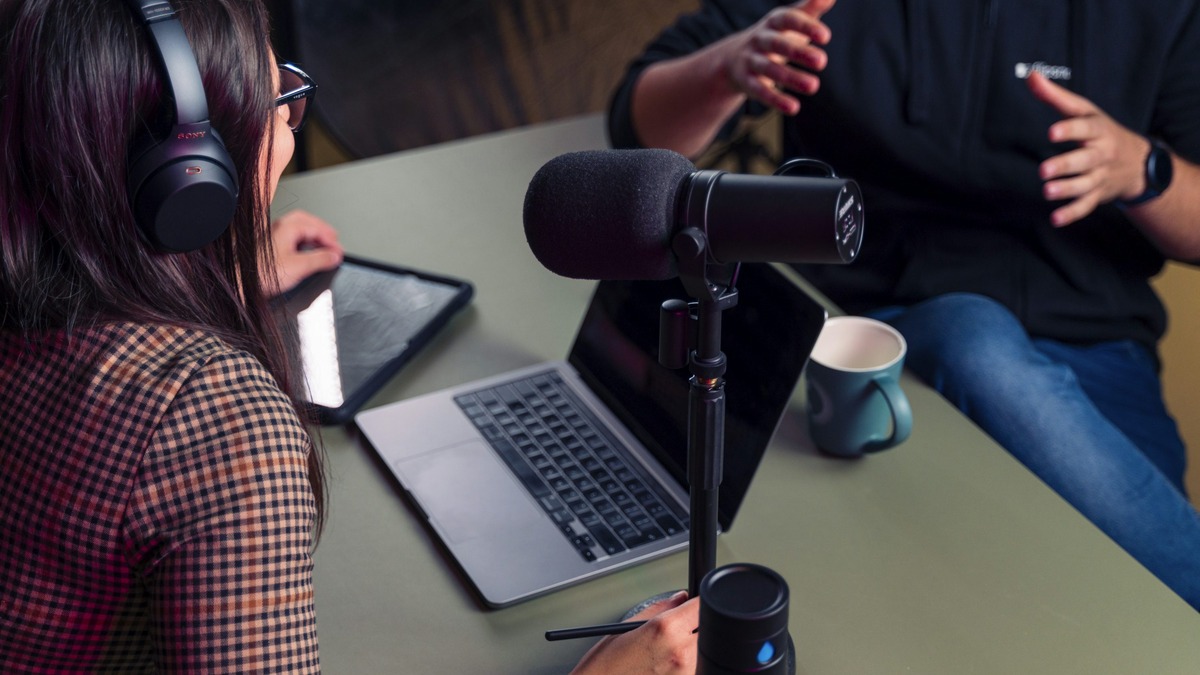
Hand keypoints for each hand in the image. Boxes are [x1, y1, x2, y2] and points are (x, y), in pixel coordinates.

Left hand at [267, 209, 344, 295]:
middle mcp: (280, 227)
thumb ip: (320, 260)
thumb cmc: (263, 273)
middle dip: (323, 231)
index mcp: (288, 227)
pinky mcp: (272, 246)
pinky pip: (292, 237)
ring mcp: (275, 235)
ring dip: (314, 234)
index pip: (317, 228)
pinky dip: (305, 241)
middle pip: (307, 221)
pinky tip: (308, 252)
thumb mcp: (300, 267)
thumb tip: (334, 256)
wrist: (245, 282)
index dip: (331, 240)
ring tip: (324, 245)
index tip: (339, 252)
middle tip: (334, 241)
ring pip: (299, 227)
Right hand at [569, 591, 698, 674]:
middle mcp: (681, 652)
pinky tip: (665, 667)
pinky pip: (696, 669)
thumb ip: (661, 608)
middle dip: (695, 626)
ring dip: (692, 648)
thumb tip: (681, 598)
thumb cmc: (606, 665)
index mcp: (666, 628)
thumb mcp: (628, 626)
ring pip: (703, 652)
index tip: (696, 604)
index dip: (698, 603)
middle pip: (706, 629)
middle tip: (677, 632)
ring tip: (666, 653)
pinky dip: (687, 665)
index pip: (701, 605)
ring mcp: (686, 673)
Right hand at [723, 0, 836, 114]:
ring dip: (791, 78)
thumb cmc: (775, 36)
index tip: (826, 37)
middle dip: (798, 52)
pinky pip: (760, 91)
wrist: (734, 58)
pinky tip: (794, 108)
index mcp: (773, 22)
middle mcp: (760, 40)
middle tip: (822, 61)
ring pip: (770, 70)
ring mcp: (751, 61)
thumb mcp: (790, 20)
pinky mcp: (747, 82)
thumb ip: (810, 8)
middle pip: (777, 44)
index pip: (788, 20)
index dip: (805, 27)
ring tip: (813, 86)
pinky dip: (776, 100)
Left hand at [1028, 71, 1150, 226]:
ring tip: (1047, 191)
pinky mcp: (1097, 194)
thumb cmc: (1100, 131)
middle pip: (1085, 159)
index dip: (1069, 129)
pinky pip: (1085, 206)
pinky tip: (1055, 219)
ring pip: (1085, 184)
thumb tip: (1030, 75)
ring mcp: (1100, 176)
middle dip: (1066, 165)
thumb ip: (1055, 96)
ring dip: (1067, 190)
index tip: (1052, 132)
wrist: (1138, 162)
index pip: (1085, 127)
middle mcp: (1101, 154)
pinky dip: (1072, 214)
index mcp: (1098, 130)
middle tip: (1044, 170)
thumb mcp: (1084, 110)